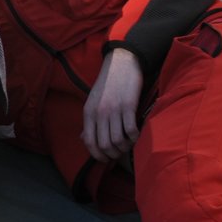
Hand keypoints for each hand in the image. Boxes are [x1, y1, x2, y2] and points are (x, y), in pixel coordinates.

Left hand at [82, 48, 143, 162]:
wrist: (122, 63)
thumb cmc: (108, 84)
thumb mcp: (93, 101)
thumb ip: (89, 121)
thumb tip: (84, 140)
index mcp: (88, 112)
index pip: (89, 142)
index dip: (98, 155)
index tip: (106, 158)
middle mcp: (99, 113)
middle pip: (104, 145)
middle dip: (113, 154)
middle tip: (120, 152)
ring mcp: (114, 109)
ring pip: (117, 140)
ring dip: (125, 147)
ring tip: (129, 144)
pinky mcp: (128, 105)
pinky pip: (130, 130)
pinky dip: (134, 137)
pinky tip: (137, 135)